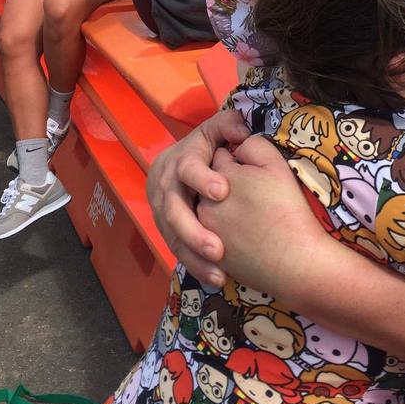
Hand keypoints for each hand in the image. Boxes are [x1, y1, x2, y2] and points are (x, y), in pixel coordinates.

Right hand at [146, 110, 249, 281]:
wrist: (175, 168)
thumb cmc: (205, 149)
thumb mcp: (215, 130)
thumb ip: (229, 125)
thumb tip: (242, 129)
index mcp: (180, 161)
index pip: (187, 169)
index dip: (202, 178)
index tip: (222, 191)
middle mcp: (166, 188)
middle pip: (173, 211)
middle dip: (194, 231)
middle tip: (219, 249)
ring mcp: (162, 212)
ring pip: (173, 237)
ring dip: (194, 255)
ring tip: (219, 269)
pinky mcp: (167, 231)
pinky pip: (178, 251)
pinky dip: (195, 265)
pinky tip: (216, 278)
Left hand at [197, 136, 327, 297]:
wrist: (294, 262)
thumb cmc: (288, 210)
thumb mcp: (276, 166)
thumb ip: (253, 146)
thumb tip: (239, 147)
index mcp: (219, 176)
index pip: (220, 157)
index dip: (237, 162)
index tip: (251, 172)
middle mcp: (205, 202)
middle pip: (210, 185)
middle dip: (223, 185)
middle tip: (252, 196)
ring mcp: (206, 230)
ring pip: (210, 212)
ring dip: (222, 211)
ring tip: (250, 218)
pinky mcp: (211, 255)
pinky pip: (213, 238)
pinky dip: (224, 236)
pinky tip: (246, 238)